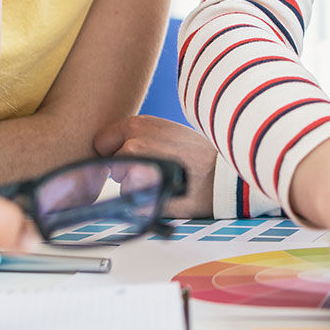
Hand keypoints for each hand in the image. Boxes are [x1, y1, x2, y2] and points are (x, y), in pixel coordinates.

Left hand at [93, 115, 216, 217]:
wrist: (226, 178)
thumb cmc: (204, 157)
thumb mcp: (170, 132)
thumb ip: (143, 136)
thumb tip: (121, 148)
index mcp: (139, 124)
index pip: (103, 141)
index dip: (116, 152)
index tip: (133, 160)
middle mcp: (133, 143)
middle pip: (111, 164)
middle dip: (124, 171)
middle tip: (154, 173)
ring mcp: (136, 169)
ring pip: (121, 185)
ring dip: (136, 189)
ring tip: (165, 184)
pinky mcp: (141, 194)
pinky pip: (133, 204)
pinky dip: (146, 204)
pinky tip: (167, 197)